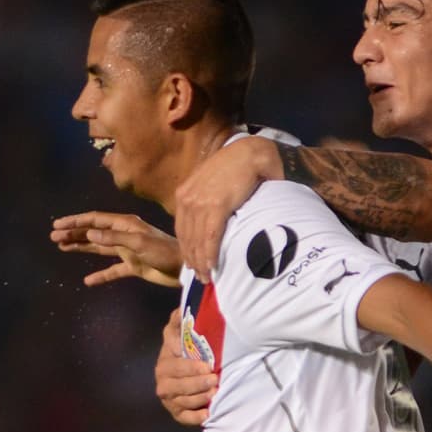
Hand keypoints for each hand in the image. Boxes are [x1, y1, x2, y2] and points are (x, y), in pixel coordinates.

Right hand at [50, 210, 181, 286]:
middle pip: (93, 232)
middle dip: (73, 233)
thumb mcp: (139, 242)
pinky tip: (88, 281)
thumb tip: (89, 232)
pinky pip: (112, 270)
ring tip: (62, 248)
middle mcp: (124, 234)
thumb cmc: (165, 251)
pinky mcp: (133, 266)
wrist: (185, 269)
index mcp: (125, 224)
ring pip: (99, 248)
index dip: (75, 221)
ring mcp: (127, 250)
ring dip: (81, 247)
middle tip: (53, 237)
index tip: (57, 225)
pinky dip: (100, 275)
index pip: (95, 220)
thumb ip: (114, 237)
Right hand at [155, 311, 216, 427]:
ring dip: (199, 398)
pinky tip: (207, 414)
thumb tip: (182, 309)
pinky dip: (195, 417)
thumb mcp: (182, 333)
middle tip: (215, 378)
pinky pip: (184, 418)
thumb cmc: (188, 352)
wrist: (190, 374)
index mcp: (165, 361)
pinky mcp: (177, 413)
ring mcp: (169, 398)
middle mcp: (163, 380)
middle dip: (197, 382)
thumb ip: (180, 322)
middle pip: (177, 385)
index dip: (190, 366)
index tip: (206, 365)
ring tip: (214, 392)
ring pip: (182, 400)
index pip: (175, 365)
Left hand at [175, 136, 278, 278]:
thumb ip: (207, 201)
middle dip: (192, 260)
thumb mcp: (213, 185)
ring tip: (207, 277)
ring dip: (201, 261)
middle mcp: (188, 199)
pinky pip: (210, 236)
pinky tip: (212, 266)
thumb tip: (212, 222)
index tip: (192, 264)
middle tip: (200, 277)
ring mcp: (200, 202)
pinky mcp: (216, 205)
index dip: (186, 249)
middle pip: (186, 237)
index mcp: (185, 194)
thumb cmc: (236, 168)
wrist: (249, 154)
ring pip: (197, 240)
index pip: (181, 228)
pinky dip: (210, 253)